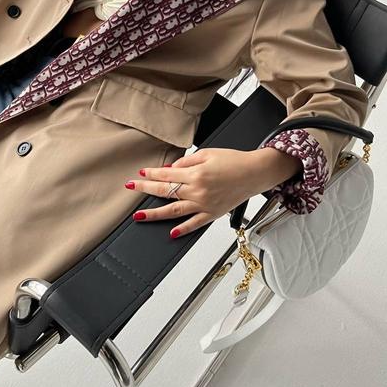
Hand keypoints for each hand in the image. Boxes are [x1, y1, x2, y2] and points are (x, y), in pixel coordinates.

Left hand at [125, 148, 288, 238]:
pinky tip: (171, 232)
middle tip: (131, 188)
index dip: (152, 173)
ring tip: (140, 215)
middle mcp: (198, 190)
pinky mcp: (213, 214)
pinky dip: (182, 230)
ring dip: (155, 214)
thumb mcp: (208, 153)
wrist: (254, 173)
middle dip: (146, 189)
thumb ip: (187, 162)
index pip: (167, 174)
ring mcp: (205, 204)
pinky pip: (195, 224)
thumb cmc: (234, 161)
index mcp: (196, 173)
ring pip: (174, 211)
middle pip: (166, 191)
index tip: (141, 173)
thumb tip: (170, 169)